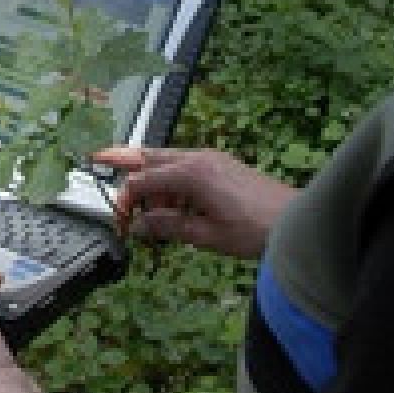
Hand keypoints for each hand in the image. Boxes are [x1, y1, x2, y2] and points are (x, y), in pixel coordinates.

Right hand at [93, 146, 295, 259]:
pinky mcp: (222, 165)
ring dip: (150, 177)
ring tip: (145, 206)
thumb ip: (170, 227)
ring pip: (168, 158)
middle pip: (150, 156)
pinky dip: (171, 179)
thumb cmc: (257, 229)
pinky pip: (186, 165)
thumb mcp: (207, 236)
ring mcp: (212, 159)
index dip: (127, 200)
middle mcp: (199, 159)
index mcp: (192, 174)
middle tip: (97, 156)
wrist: (295, 221)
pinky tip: (173, 203)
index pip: (143, 181)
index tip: (122, 220)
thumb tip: (141, 225)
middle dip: (124, 161)